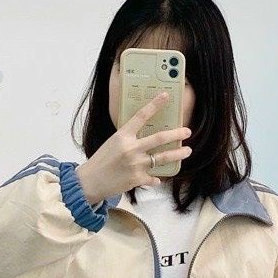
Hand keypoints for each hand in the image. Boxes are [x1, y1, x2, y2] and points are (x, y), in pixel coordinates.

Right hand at [75, 92, 191, 203]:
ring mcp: (136, 164)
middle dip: (176, 133)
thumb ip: (128, 139)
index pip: (141, 116)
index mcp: (123, 136)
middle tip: (187, 131)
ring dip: (178, 154)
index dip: (155, 105)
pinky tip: (158, 179)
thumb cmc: (100, 161)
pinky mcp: (137, 179)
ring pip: (163, 157)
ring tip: (187, 151)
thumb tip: (143, 138)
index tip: (166, 96)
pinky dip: (156, 178)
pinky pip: (153, 178)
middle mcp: (131, 148)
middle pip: (160, 138)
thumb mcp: (112, 143)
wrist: (90, 181)